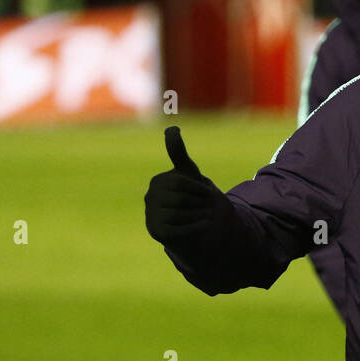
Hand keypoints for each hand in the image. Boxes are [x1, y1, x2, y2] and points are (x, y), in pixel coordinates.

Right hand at [145, 127, 234, 245]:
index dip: (199, 188)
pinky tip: (206, 224)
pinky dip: (196, 227)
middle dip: (199, 203)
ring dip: (198, 215)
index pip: (180, 183)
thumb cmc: (192, 195)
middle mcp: (150, 198)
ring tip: (207, 215)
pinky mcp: (156, 232)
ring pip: (177, 215)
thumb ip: (179, 152)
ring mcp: (150, 215)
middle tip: (209, 206)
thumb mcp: (188, 173)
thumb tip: (172, 128)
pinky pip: (178, 230)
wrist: (194, 222)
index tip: (207, 193)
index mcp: (158, 181)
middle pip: (179, 199)